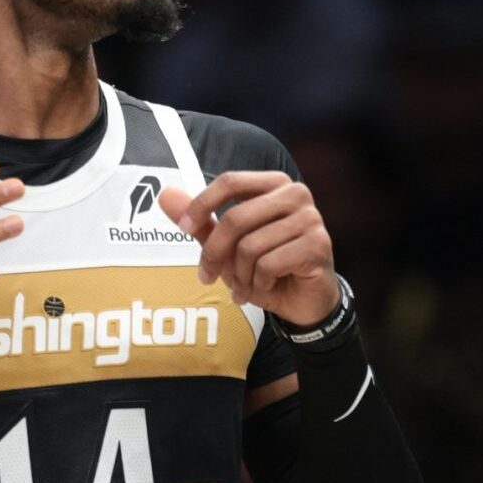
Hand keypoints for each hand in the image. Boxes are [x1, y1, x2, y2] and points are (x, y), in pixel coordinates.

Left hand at [158, 172, 338, 326]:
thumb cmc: (267, 267)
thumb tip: (165, 194)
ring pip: (251, 246)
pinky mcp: (318, 245)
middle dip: (215, 253)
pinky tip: (264, 287)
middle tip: (207, 276)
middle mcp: (296, 194)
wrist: (304, 300)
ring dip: (239, 275)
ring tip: (243, 286)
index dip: (202, 204)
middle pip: (236, 218)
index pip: (231, 181)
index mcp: (275, 184)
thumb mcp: (228, 245)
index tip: (183, 227)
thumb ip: (202, 221)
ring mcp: (311, 219)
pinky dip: (258, 283)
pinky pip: (269, 264)